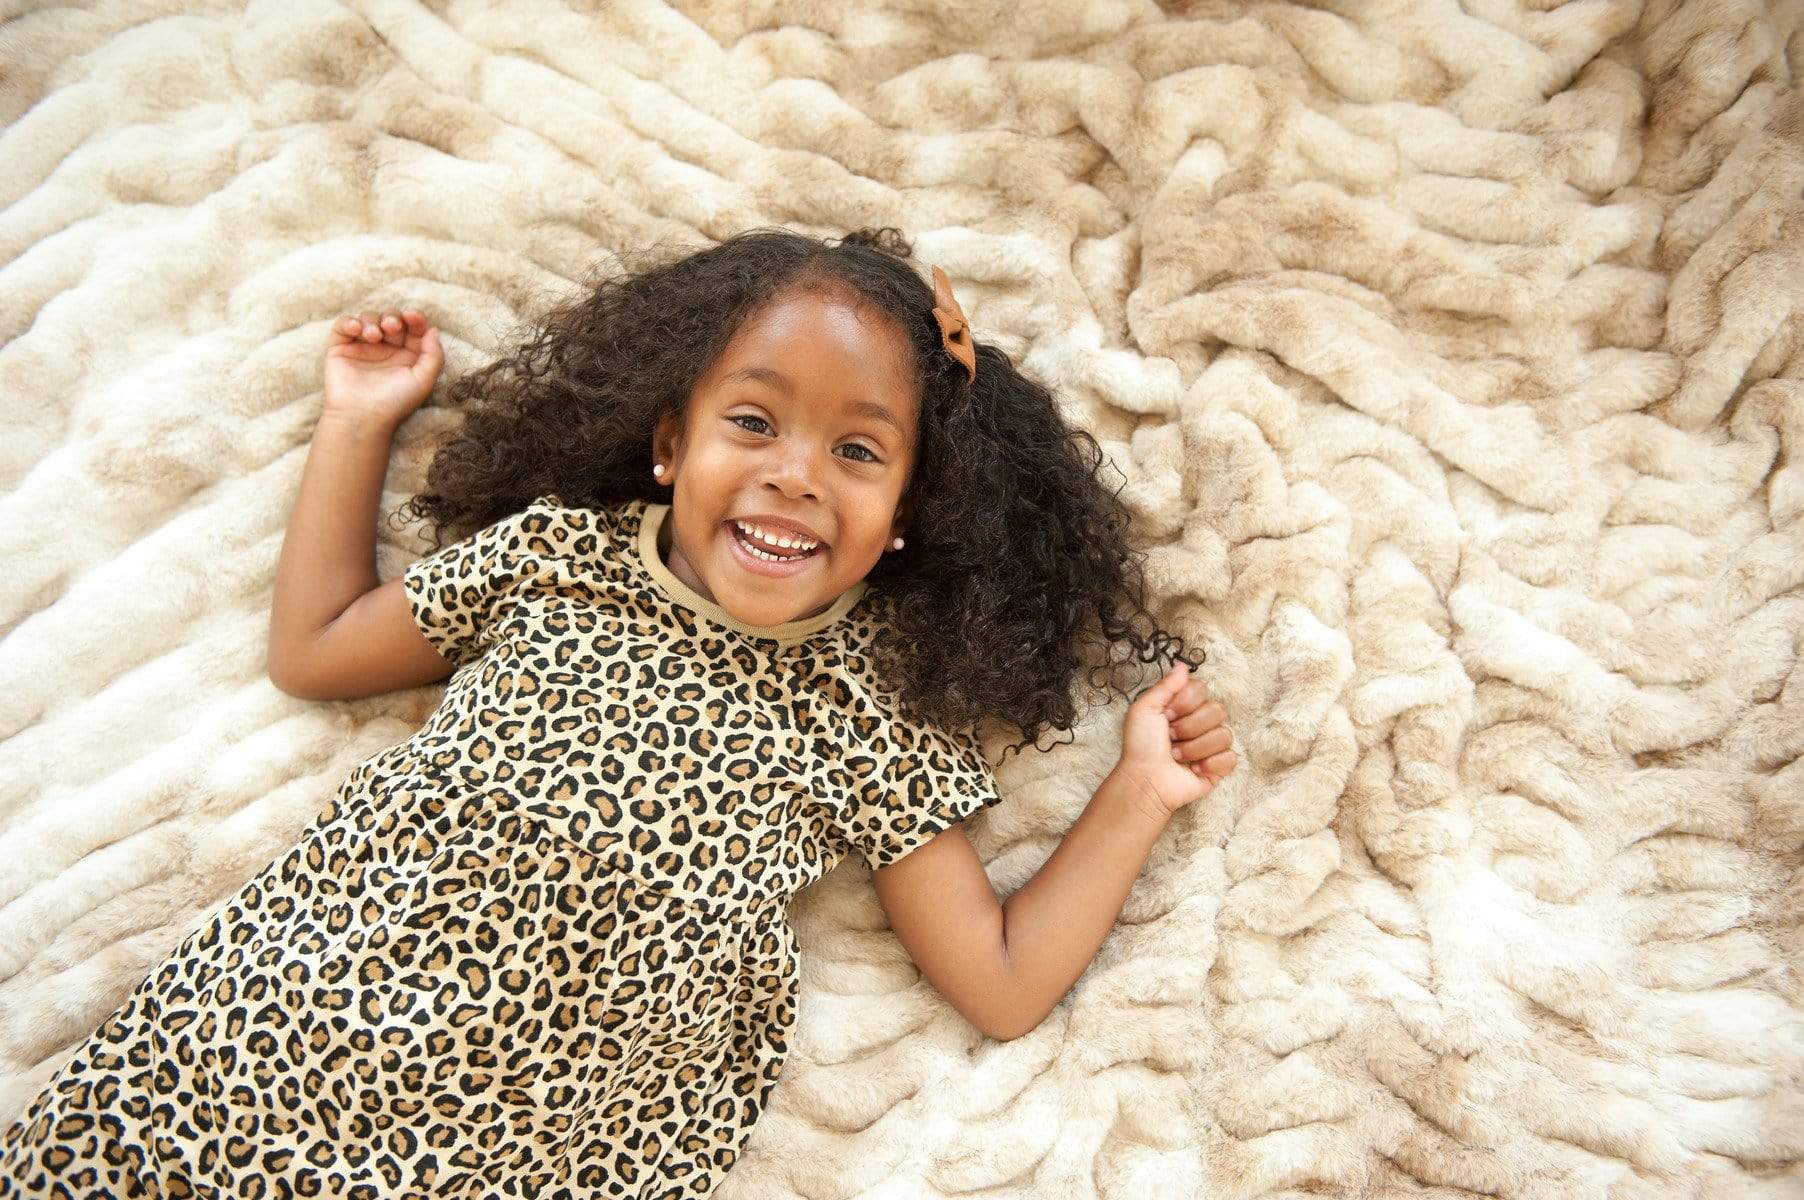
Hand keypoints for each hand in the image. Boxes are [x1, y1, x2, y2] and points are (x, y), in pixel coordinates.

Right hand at [321, 308, 443, 428]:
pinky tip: (356, 329)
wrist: (362, 417)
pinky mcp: (341, 348)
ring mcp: (363, 348)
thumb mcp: (424, 380)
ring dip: (372, 321)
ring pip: (368, 319)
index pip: (413, 328)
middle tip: (391, 327)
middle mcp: (386, 350)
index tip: (413, 317)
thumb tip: (433, 329)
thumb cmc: (395, 403)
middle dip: (393, 318)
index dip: (415, 318)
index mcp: (407, 356)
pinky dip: (349, 322)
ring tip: (373, 336)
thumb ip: (434, 355)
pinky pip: (343, 326)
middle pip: (391, 319)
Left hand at [1111, 661, 1236, 819]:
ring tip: (1177, 757)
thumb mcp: (1144, 709)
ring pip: (1224, 735)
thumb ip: (1166, 686)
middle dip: (1189, 727)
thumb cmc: (1140, 745)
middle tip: (1170, 738)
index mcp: (1184, 707)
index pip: (1203, 690)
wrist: (1145, 780)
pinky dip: (1210, 764)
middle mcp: (1200, 723)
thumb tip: (1183, 665)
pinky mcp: (1219, 766)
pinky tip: (1194, 770)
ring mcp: (1211, 745)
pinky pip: (1231, 757)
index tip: (1167, 715)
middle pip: (1217, 711)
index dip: (1186, 703)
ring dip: (1195, 748)